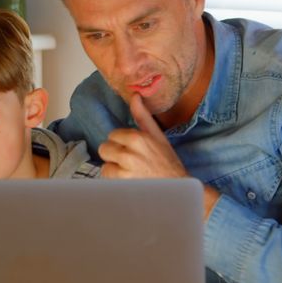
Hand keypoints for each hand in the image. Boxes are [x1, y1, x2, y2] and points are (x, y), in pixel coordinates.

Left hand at [98, 95, 220, 218]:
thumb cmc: (167, 161)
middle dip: (115, 155)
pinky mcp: (123, 184)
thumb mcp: (157, 135)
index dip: (122, 143)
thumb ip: (142, 115)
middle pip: (105, 148)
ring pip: (105, 164)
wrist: (177, 187)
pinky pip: (107, 178)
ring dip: (114, 169)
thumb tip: (134, 95)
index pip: (113, 135)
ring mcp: (125, 170)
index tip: (133, 150)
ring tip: (129, 172)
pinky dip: (114, 181)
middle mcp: (130, 153)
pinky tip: (128, 181)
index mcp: (137, 138)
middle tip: (130, 162)